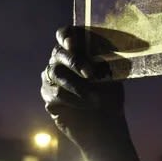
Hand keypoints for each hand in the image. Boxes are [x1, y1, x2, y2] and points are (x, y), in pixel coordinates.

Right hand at [40, 26, 127, 153]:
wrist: (106, 125)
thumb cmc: (110, 96)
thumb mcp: (112, 75)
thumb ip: (105, 60)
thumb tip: (105, 48)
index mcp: (76, 51)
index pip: (64, 34)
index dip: (65, 35)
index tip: (72, 43)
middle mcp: (60, 62)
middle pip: (58, 53)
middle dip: (75, 62)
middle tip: (91, 74)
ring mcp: (52, 79)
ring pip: (57, 74)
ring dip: (78, 86)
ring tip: (95, 98)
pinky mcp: (49, 97)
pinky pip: (56, 93)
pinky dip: (73, 99)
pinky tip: (86, 105)